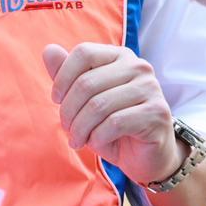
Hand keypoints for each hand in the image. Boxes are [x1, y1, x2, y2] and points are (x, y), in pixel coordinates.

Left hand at [43, 43, 180, 185]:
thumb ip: (67, 75)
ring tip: (77, 139)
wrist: (145, 155)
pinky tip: (95, 143)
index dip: (62, 78)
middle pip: (87, 82)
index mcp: (120, 56)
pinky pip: (115, 123)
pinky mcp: (156, 113)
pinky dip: (97, 137)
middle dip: (68, 110)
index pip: (84, 53)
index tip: (57, 100)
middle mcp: (139, 66)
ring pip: (99, 105)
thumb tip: (49, 50)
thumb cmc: (112, 126)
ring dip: (80, 128)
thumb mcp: (85, 101)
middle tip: (67, 128)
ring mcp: (151, 88)